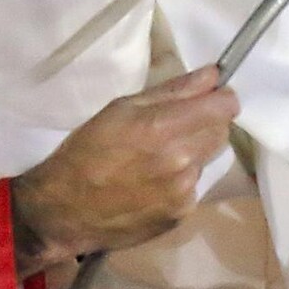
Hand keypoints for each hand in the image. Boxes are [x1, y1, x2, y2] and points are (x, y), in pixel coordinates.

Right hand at [10, 67, 237, 275]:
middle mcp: (180, 161)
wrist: (63, 212)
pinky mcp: (181, 215)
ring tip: (157, 159)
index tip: (210, 99)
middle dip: (207, 124)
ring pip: (207, 160)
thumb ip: (173, 91)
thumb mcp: (120, 108)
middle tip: (176, 127)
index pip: (224, 107)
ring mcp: (183, 191)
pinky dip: (181, 181)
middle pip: (222, 133)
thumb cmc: (86, 152)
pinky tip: (152, 184)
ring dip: (192, 154)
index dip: (221, 99)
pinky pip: (195, 187)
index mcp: (162, 128)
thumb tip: (213, 74)